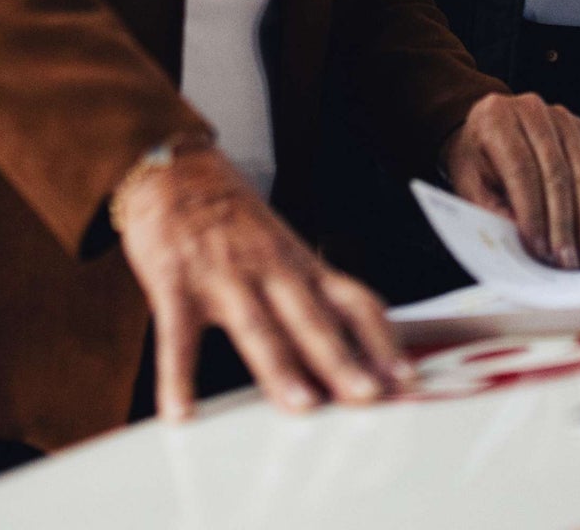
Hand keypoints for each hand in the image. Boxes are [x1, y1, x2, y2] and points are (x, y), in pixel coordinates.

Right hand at [114, 145, 413, 418]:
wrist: (174, 167)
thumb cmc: (230, 214)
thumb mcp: (280, 245)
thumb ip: (309, 294)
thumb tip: (350, 347)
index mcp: (299, 264)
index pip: (353, 300)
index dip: (382, 339)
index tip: (405, 377)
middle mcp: (268, 269)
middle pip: (312, 318)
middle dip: (342, 360)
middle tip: (369, 396)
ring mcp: (223, 275)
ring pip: (257, 325)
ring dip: (281, 368)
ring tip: (300, 405)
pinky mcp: (176, 282)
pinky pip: (177, 334)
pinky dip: (179, 376)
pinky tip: (181, 411)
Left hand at [441, 92, 579, 268]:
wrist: (487, 132)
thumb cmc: (476, 160)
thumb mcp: (469, 184)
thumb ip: (491, 211)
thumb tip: (524, 242)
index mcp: (495, 118)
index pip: (521, 169)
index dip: (532, 212)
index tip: (539, 248)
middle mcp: (531, 110)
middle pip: (556, 172)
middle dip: (563, 223)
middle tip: (567, 260)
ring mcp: (561, 118)